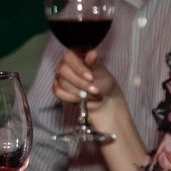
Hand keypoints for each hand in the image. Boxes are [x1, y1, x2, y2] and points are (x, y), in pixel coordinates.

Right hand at [53, 52, 126, 134]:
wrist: (102, 95)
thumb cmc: (102, 80)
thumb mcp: (100, 71)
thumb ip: (93, 62)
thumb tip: (92, 53)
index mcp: (73, 56)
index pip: (69, 57)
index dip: (79, 68)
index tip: (91, 78)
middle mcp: (63, 64)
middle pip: (64, 71)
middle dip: (81, 83)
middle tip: (95, 90)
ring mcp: (59, 77)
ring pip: (63, 84)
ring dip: (80, 92)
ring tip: (93, 95)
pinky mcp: (57, 89)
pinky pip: (59, 93)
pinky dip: (73, 98)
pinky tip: (83, 99)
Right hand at [56, 49, 146, 170]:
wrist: (112, 119)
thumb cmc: (112, 98)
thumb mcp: (107, 80)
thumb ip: (95, 66)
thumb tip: (90, 52)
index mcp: (86, 62)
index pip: (71, 52)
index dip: (78, 61)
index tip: (91, 67)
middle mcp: (74, 70)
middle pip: (63, 64)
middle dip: (79, 77)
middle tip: (94, 88)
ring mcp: (68, 83)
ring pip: (59, 78)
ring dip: (76, 86)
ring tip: (92, 96)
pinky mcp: (65, 96)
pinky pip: (57, 91)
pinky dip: (68, 95)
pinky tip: (81, 101)